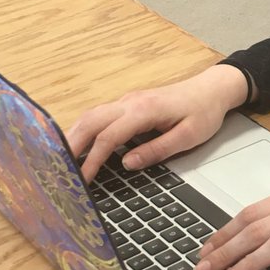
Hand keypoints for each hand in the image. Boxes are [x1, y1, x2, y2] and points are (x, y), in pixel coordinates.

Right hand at [65, 64, 249, 181]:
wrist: (211, 89)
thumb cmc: (203, 112)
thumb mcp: (188, 137)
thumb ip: (157, 149)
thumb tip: (127, 163)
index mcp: (144, 110)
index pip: (108, 137)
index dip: (92, 160)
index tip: (81, 180)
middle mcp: (130, 102)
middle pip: (90, 121)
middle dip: (71, 145)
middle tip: (58, 170)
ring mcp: (127, 101)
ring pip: (91, 115)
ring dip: (73, 136)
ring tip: (60, 160)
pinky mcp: (128, 104)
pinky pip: (99, 115)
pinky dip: (84, 130)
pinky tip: (78, 145)